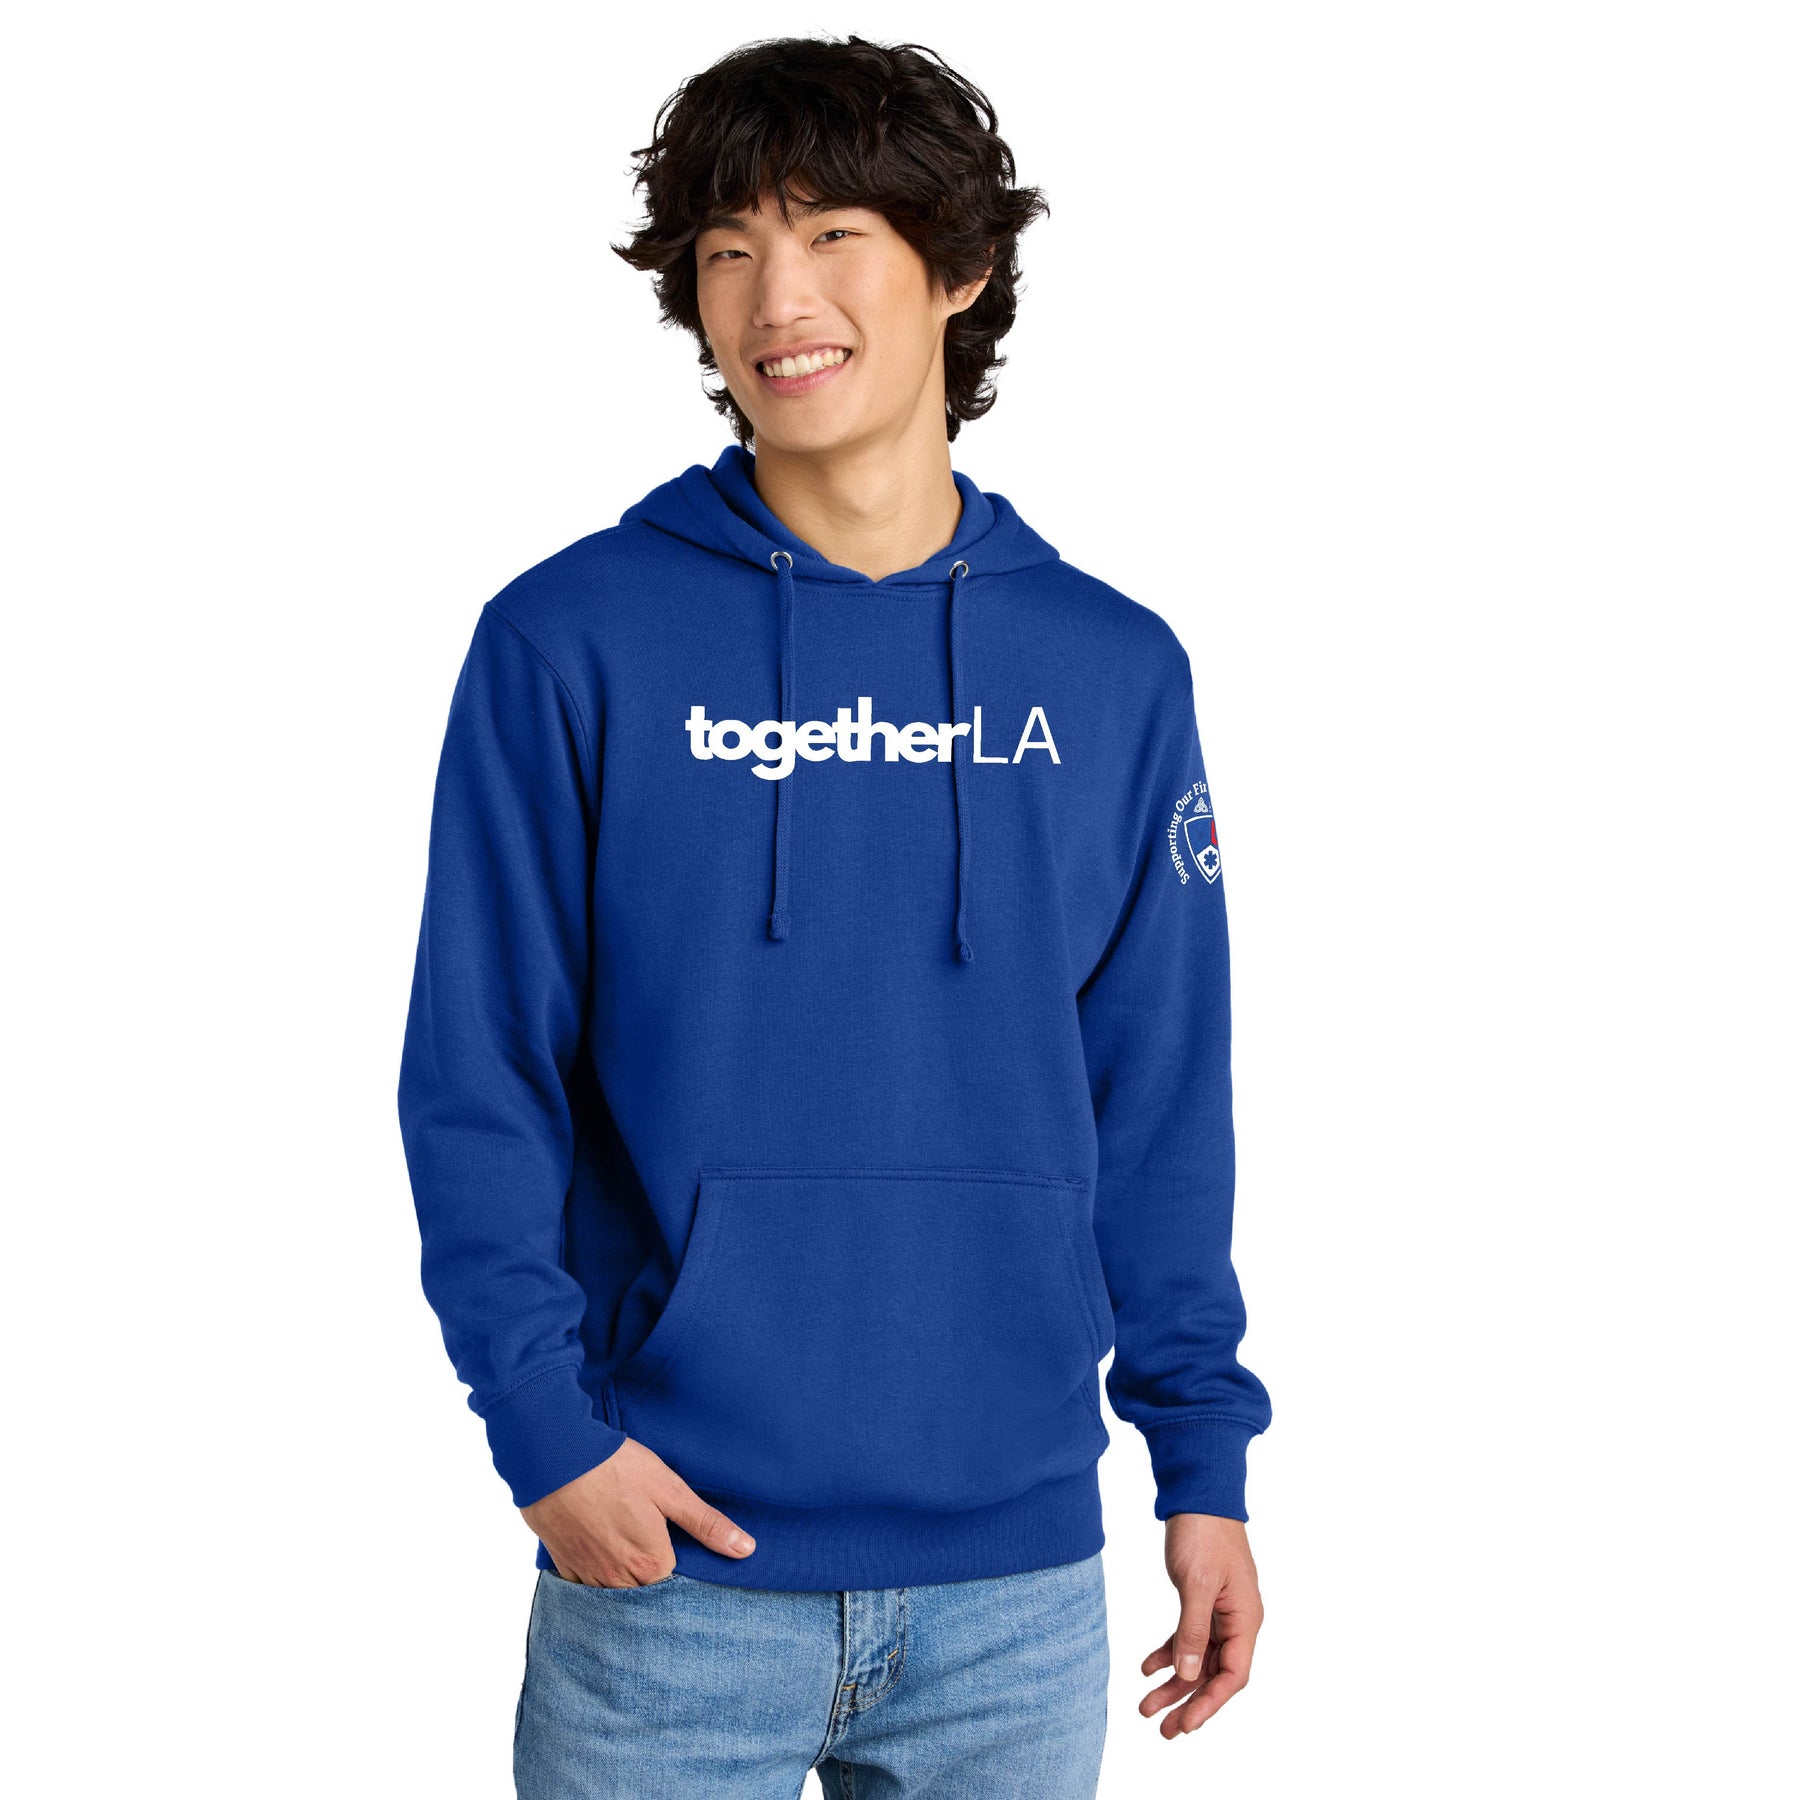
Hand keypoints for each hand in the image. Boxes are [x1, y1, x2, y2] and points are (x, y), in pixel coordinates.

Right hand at [521, 1437, 756, 1585]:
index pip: (676, 1590)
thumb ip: (706, 1524)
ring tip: (631, 1560)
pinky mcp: (563, 1564)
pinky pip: (583, 1588)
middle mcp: (618, 1579)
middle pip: (644, 1597)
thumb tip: (746, 1550)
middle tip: (657, 1557)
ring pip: (613, 1596)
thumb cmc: (615, 1468)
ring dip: (625, 1587)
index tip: (685, 1560)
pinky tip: (601, 1558)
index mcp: (650, 1563)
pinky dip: (595, 1580)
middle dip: (654, 1586)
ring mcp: (587, 1574)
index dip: (683, 1575)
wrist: (554, 1457)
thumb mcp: (669, 1490)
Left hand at [1139, 1513, 1262, 1737]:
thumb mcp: (1197, 1584)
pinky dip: (1168, 1652)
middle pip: (1214, 1673)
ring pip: (1198, 1658)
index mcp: (1245, 1619)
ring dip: (1174, 1682)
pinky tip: (1146, 1667)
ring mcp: (1220, 1611)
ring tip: (1146, 1706)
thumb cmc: (1204, 1533)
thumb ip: (1193, 1630)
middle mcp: (1237, 1620)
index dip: (1210, 1703)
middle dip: (1188, 1702)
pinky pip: (1187, 1636)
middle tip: (1162, 1729)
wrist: (1198, 1492)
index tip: (1185, 1724)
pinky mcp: (1202, 1600)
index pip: (1233, 1675)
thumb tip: (1188, 1675)